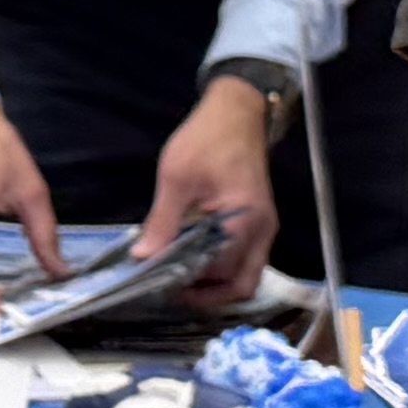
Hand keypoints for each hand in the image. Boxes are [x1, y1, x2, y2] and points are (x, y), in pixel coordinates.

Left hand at [142, 76, 278, 300]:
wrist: (236, 113)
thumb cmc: (206, 140)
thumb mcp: (176, 178)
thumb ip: (162, 222)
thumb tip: (142, 257)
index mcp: (244, 221)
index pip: (219, 271)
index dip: (190, 283)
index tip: (158, 283)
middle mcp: (262, 232)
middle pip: (239, 285)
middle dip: (206, 295)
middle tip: (170, 290)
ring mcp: (265, 229)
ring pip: (246, 277)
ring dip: (216, 286)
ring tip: (181, 281)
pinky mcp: (259, 224)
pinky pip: (246, 261)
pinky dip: (224, 270)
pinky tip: (196, 262)